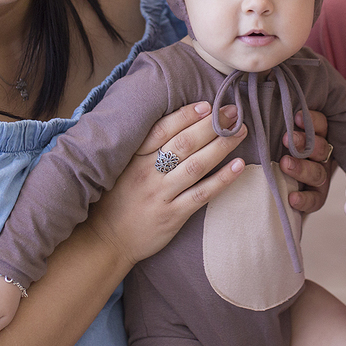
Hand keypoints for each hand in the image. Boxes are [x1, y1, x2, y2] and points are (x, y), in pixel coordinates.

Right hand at [87, 101, 245, 266]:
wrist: (105, 240)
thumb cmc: (117, 200)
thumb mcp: (122, 168)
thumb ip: (144, 148)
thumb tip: (175, 124)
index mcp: (134, 158)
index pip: (162, 129)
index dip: (186, 115)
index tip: (208, 105)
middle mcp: (147, 173)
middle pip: (184, 143)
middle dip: (211, 125)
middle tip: (233, 112)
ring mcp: (161, 194)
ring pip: (196, 165)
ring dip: (221, 146)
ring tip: (240, 132)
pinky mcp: (172, 215)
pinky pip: (201, 193)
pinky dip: (222, 179)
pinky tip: (238, 166)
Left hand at [282, 110, 333, 213]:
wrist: (273, 179)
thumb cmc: (272, 144)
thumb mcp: (275, 127)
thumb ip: (275, 115)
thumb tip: (255, 90)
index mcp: (317, 135)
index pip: (321, 125)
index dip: (311, 121)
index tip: (296, 116)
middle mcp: (321, 155)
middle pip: (320, 148)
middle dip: (304, 143)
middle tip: (286, 139)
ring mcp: (319, 175)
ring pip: (318, 173)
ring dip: (302, 168)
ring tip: (284, 164)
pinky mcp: (314, 196)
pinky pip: (315, 200)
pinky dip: (304, 199)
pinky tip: (292, 197)